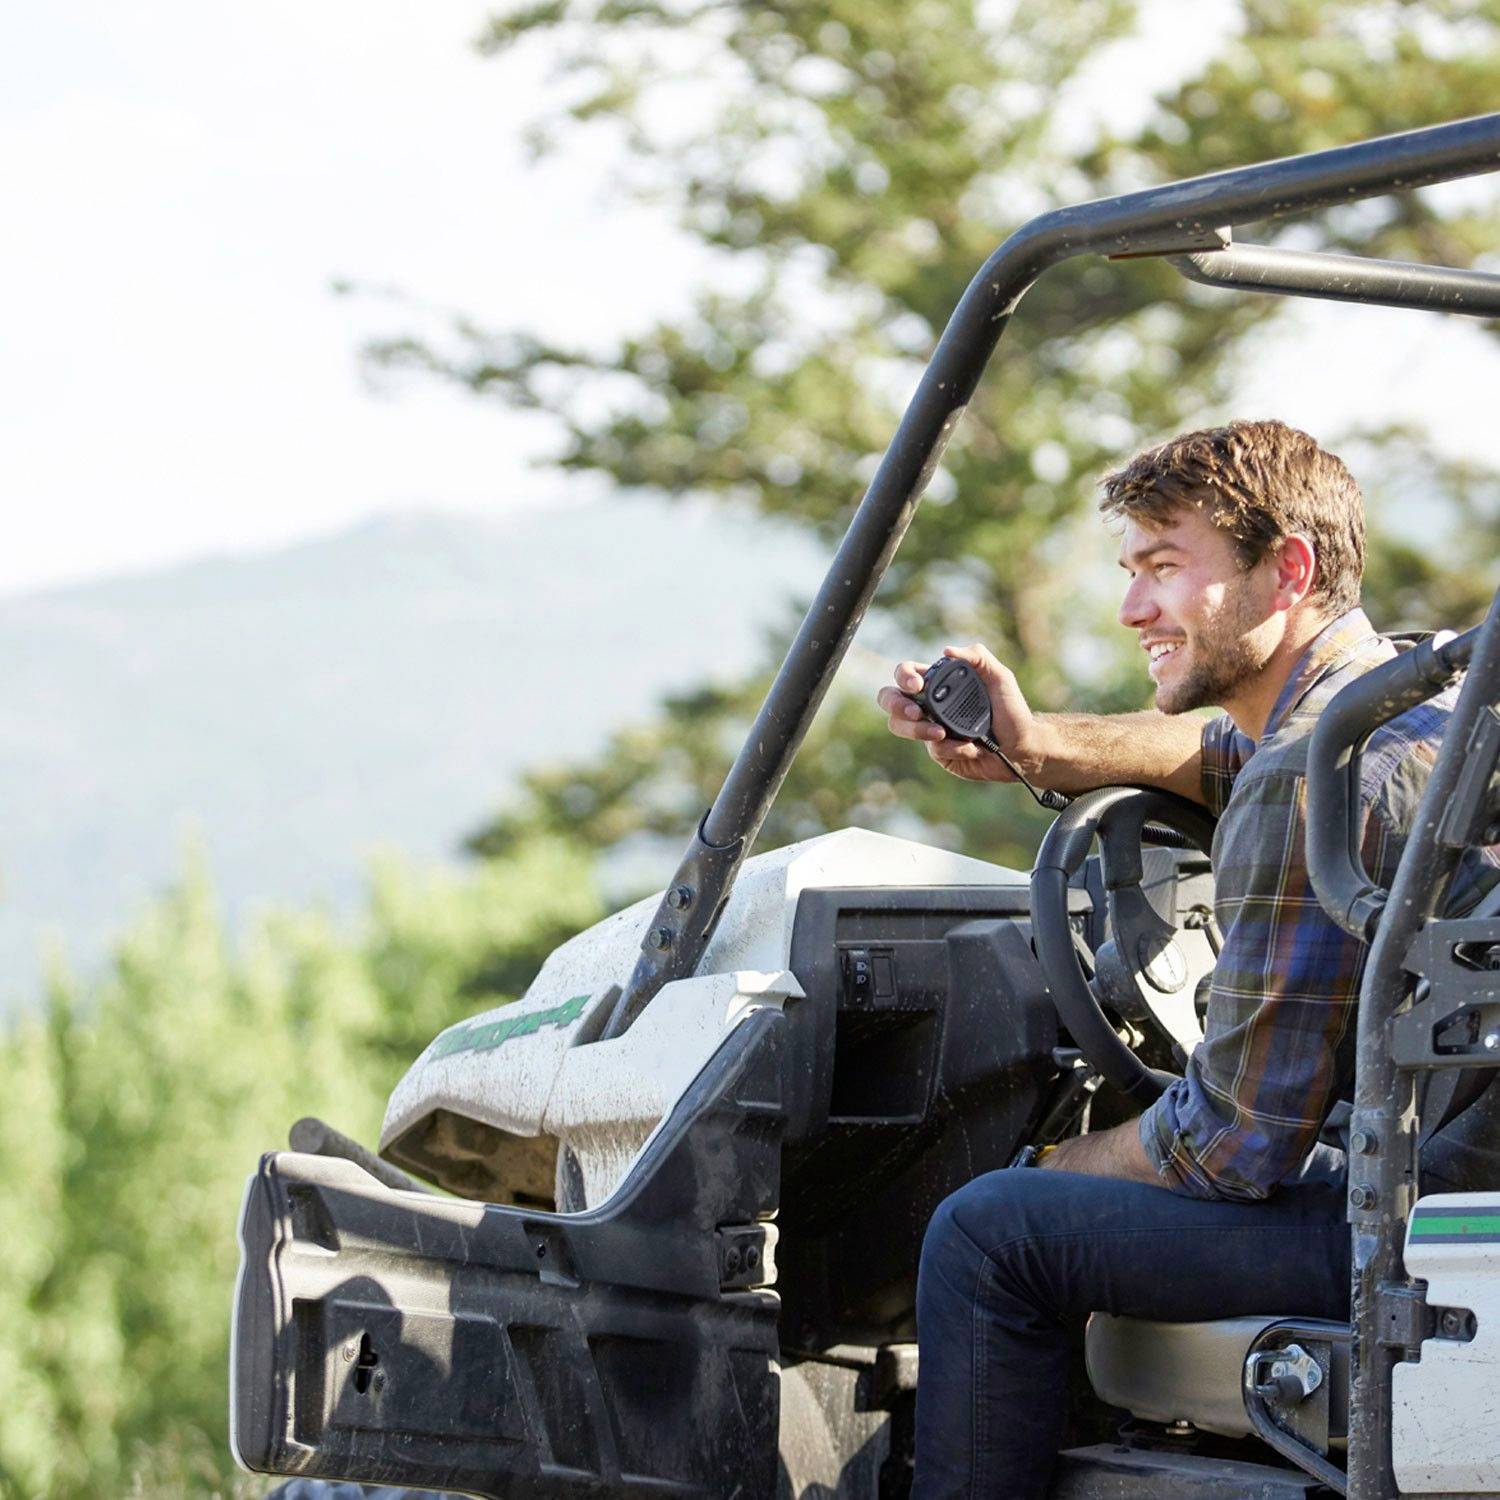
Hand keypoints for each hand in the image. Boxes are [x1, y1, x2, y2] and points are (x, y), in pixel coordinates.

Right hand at [875, 644, 1042, 784]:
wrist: (1022, 747)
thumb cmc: (1012, 711)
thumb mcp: (1000, 678)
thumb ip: (978, 657)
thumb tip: (947, 650)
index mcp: (939, 684)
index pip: (906, 673)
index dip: (904, 676)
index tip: (918, 684)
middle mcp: (929, 705)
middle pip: (890, 699)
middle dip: (896, 704)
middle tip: (916, 712)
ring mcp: (930, 729)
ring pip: (901, 727)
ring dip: (918, 730)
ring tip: (942, 733)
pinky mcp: (939, 752)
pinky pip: (932, 749)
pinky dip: (953, 747)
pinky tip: (970, 747)